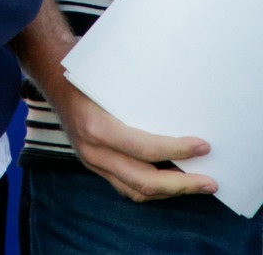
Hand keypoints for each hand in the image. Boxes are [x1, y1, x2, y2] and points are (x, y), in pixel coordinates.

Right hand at [51, 75, 213, 201]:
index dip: (177, 151)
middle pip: (143, 181)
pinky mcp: (95, 165)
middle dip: (181, 185)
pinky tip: (172, 181)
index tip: (203, 146)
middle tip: (210, 182)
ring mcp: (92, 161)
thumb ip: (140, 92)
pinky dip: (152, 188)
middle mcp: (94, 150)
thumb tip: (184, 98)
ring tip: (196, 186)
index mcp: (98, 127)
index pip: (145, 150)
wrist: (52, 75)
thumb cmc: (86, 71)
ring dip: (170, 191)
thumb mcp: (111, 76)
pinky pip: (126, 187)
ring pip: (136, 190)